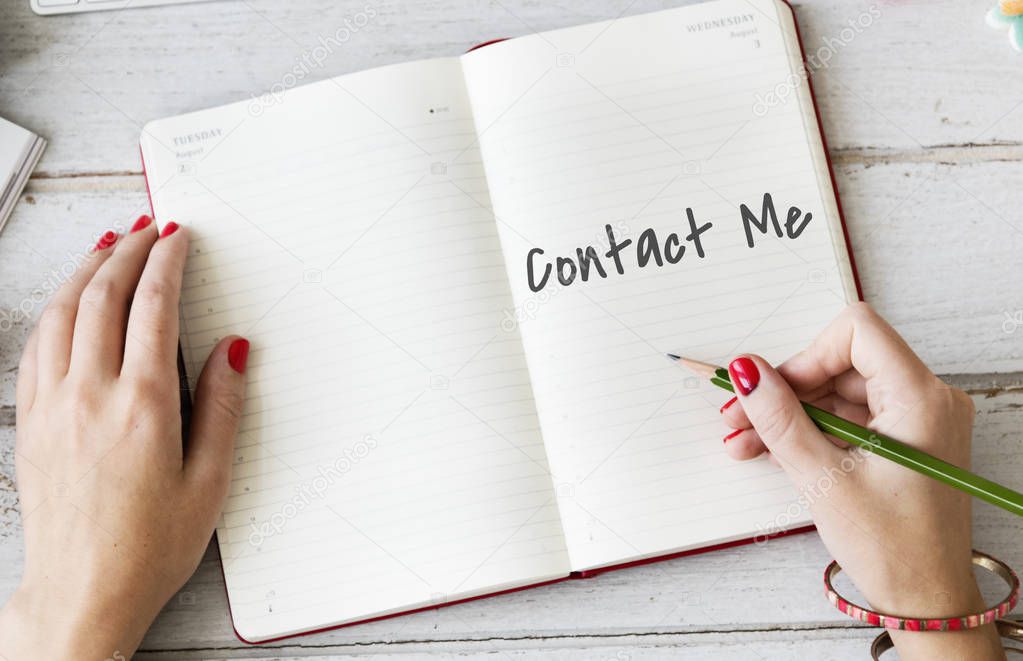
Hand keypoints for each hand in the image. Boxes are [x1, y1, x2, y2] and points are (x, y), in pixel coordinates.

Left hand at [0, 217, 248, 660]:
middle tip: (147, 227)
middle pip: (102, 297)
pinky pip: (36, 345)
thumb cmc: (148, 548)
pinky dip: (54, 309)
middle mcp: (91, 396)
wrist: (82, 593)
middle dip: (128, 251)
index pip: (153, 307)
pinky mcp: (32, 422)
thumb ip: (222, 407)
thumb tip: (231, 350)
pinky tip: (66, 302)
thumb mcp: (209, 482)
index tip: (178, 237)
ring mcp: (53, 406)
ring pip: (62, 313)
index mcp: (143, 406)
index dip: (167, 262)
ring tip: (107, 245)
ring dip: (86, 270)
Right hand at [719, 302, 1004, 659]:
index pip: (857, 332)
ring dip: (791, 414)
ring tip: (747, 441)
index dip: (806, 355)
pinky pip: (850, 417)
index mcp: (920, 399)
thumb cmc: (893, 549)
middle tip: (740, 416)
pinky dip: (812, 430)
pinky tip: (775, 450)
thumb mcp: (823, 479)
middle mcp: (926, 399)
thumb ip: (780, 418)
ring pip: (840, 392)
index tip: (772, 389)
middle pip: (842, 363)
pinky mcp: (905, 439)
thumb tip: (747, 371)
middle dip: (787, 390)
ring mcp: (917, 419)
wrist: (926, 601)